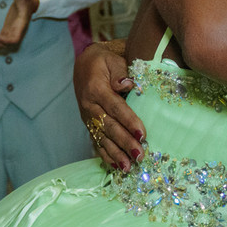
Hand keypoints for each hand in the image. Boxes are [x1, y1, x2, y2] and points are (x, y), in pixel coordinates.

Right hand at [74, 40, 146, 171]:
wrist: (83, 65)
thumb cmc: (103, 61)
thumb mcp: (111, 59)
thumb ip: (119, 71)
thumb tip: (127, 84)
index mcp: (96, 89)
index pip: (115, 107)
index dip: (129, 121)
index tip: (142, 134)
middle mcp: (89, 106)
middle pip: (109, 126)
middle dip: (124, 142)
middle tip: (140, 155)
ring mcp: (87, 117)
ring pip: (102, 138)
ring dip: (116, 153)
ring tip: (129, 167)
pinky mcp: (89, 124)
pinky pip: (96, 141)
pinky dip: (106, 155)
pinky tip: (116, 166)